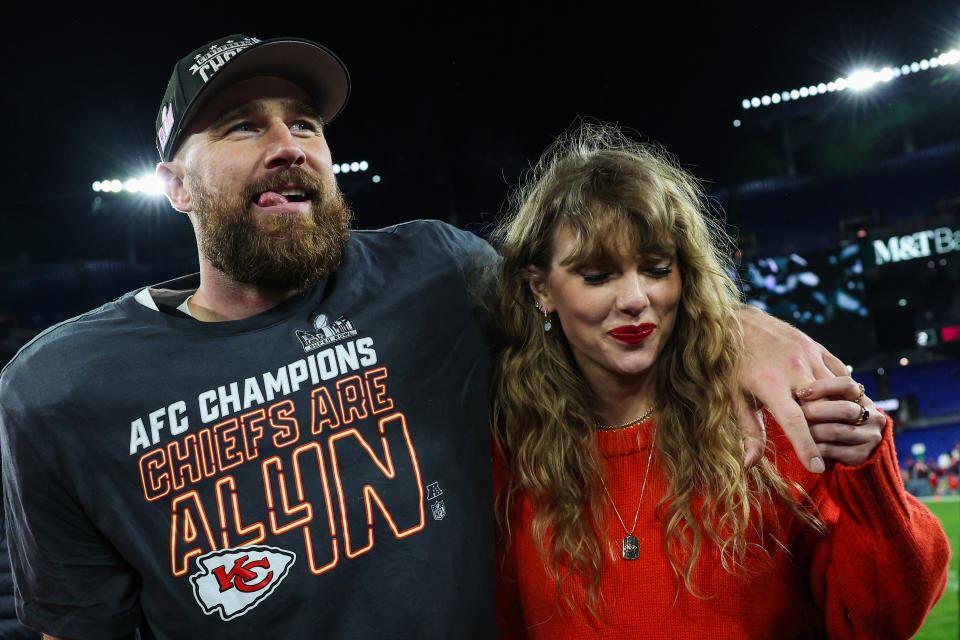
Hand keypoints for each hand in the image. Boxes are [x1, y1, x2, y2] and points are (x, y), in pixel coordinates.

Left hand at [737, 306, 847, 472]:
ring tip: (833, 426)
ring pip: (836, 390)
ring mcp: (808, 355)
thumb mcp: (735, 397)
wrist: (737, 321)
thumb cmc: (732, 364)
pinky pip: (838, 372)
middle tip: (823, 446)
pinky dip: (841, 390)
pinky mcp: (817, 347)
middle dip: (826, 430)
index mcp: (771, 385)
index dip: (806, 447)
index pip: (795, 423)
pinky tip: (838, 402)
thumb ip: (749, 430)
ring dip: (837, 410)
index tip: (816, 469)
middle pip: (823, 408)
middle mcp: (794, 370)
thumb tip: (749, 464)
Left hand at [797, 376, 884, 466]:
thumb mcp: (834, 402)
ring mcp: (870, 437)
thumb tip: (799, 389)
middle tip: (798, 412)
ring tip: (796, 428)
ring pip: (836, 430)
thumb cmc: (834, 419)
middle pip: (844, 409)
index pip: (848, 385)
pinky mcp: (862, 455)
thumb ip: (824, 394)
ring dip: (812, 430)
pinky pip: (833, 449)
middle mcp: (872, 416)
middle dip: (817, 411)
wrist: (853, 448)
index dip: (824, 387)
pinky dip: (813, 446)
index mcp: (863, 398)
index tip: (802, 392)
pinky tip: (802, 444)